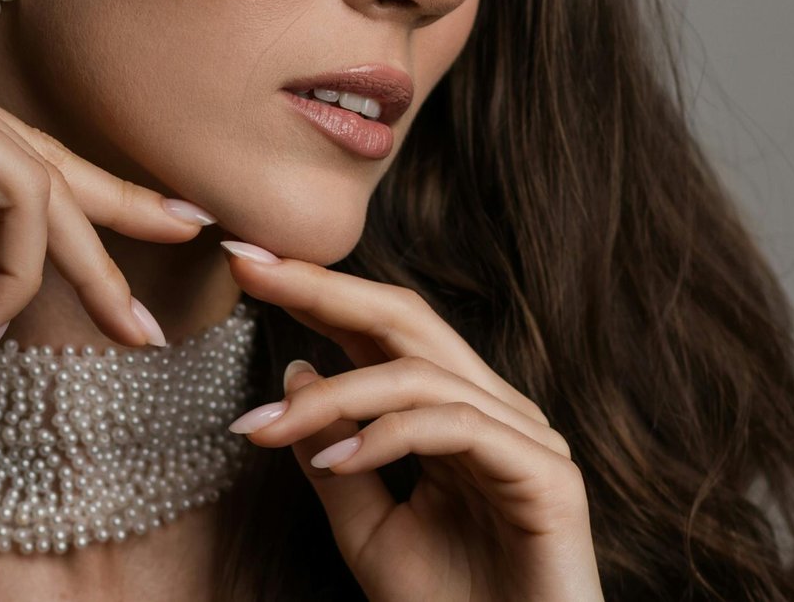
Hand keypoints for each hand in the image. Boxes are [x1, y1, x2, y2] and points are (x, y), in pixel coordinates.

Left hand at [219, 240, 603, 601]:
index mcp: (454, 411)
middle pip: (406, 320)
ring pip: (418, 374)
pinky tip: (340, 463)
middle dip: (323, 290)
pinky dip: (388, 437)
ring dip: (333, 397)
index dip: (316, 292)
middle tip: (251, 269)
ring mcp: (526, 437)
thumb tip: (296, 369)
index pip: (381, 331)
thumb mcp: (365, 527)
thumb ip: (332, 453)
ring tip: (268, 428)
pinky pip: (456, 426)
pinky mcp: (548, 475)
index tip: (246, 264)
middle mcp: (494, 409)